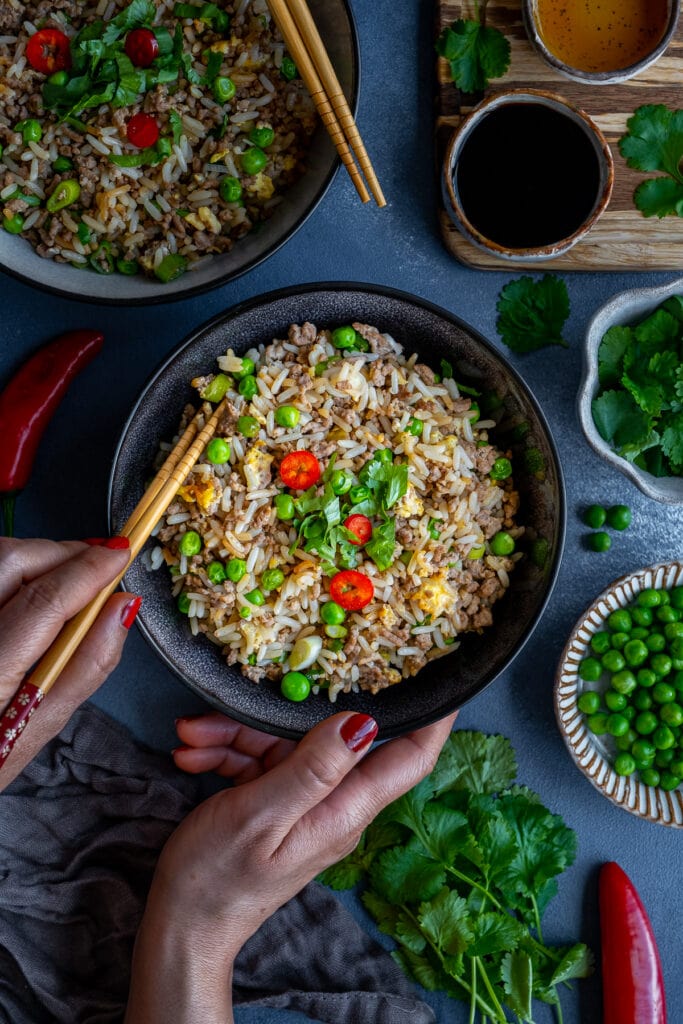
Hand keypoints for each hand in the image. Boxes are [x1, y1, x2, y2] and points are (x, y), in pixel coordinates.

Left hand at [0, 537, 138, 789]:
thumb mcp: (44, 725)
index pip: (45, 601)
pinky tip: (36, 591)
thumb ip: (89, 663)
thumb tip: (124, 607)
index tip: (122, 553)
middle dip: (65, 554)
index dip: (89, 570)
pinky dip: (18, 571)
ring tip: (71, 582)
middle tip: (100, 567)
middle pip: (13, 562)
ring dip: (41, 559)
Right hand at [126, 709, 455, 1023]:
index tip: (442, 668)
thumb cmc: (216, 880)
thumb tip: (362, 722)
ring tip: (190, 736)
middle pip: (329, 735)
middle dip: (279, 711)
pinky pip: (261, 760)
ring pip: (285, 742)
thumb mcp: (259, 816)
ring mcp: (305, 803)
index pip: (410, 757)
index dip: (433, 713)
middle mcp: (335, 804)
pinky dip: (227, 752)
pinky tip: (193, 754)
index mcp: (345, 810)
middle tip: (230, 703)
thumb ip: (311, 769)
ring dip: (235, 733)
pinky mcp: (276, 804)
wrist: (182, 929)